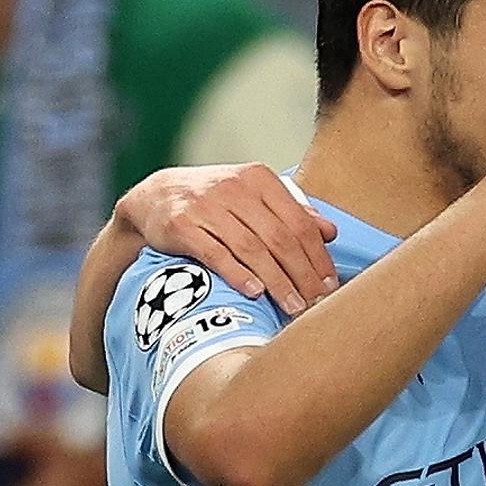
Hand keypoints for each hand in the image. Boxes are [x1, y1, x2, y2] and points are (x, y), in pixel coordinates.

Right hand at [118, 163, 339, 315]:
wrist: (154, 196)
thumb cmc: (216, 201)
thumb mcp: (254, 197)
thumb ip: (292, 213)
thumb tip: (331, 232)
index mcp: (259, 179)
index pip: (299, 222)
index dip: (318, 257)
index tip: (331, 285)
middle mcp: (234, 188)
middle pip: (279, 238)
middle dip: (302, 275)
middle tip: (316, 303)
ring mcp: (206, 205)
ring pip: (251, 248)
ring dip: (276, 281)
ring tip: (292, 306)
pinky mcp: (181, 224)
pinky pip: (215, 253)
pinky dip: (238, 274)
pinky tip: (256, 293)